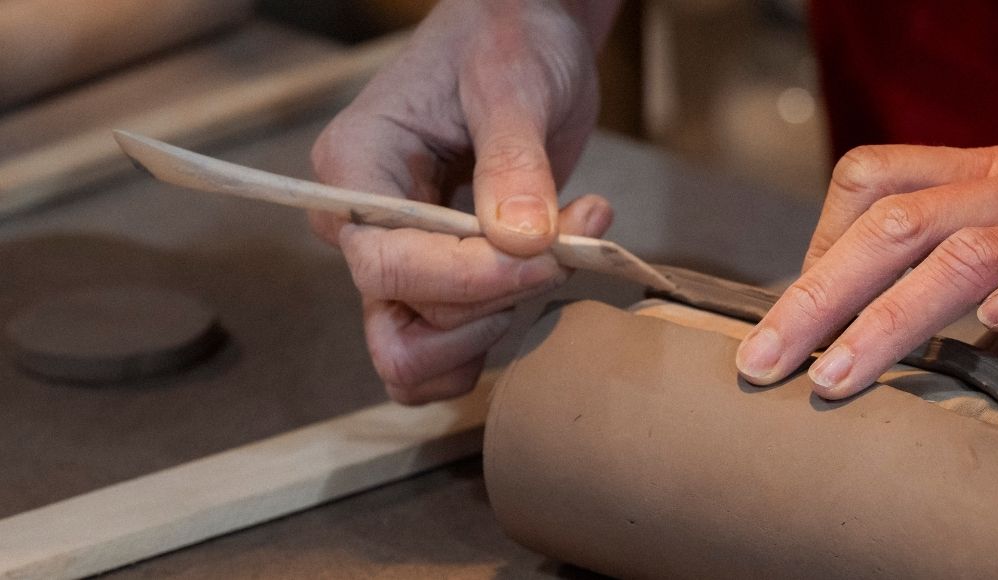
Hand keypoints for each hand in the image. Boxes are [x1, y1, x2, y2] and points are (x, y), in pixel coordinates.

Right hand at [310, 0, 613, 403]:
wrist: (526, 37)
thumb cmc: (506, 40)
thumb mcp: (513, 83)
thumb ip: (514, 162)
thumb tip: (521, 241)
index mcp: (354, 169)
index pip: (386, 265)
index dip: (470, 279)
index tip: (547, 254)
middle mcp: (361, 225)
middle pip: (408, 323)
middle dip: (498, 298)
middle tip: (570, 239)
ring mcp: (400, 258)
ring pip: (426, 354)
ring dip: (507, 317)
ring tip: (570, 243)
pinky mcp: (442, 279)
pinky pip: (452, 350)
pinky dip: (505, 330)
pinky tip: (553, 269)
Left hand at [736, 140, 997, 398]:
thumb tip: (953, 360)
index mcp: (995, 181)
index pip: (874, 183)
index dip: (819, 245)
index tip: (795, 318)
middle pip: (892, 223)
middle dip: (814, 295)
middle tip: (762, 361)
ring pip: (959, 251)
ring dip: (888, 315)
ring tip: (836, 378)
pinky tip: (986, 334)